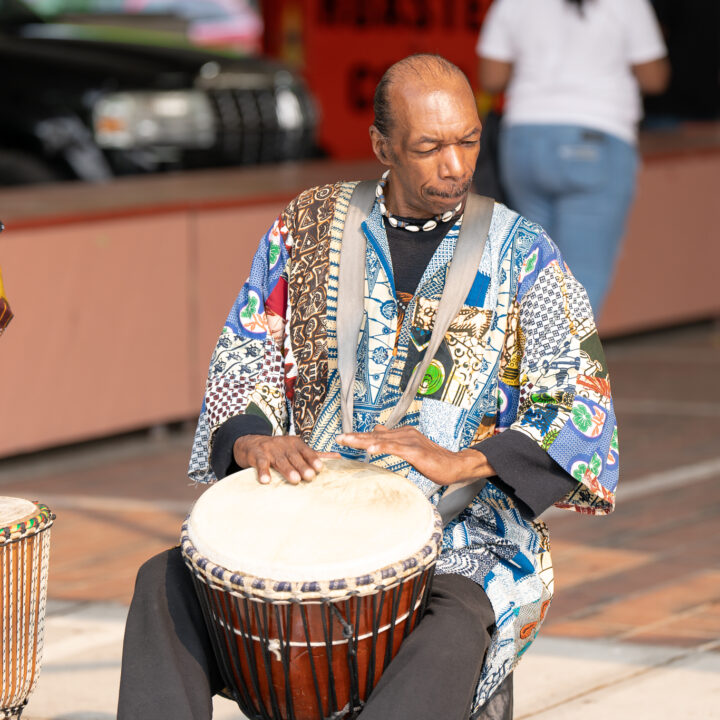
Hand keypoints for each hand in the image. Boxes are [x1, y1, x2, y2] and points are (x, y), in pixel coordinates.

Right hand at [233, 435, 339, 484]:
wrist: (251, 444)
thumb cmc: (279, 450)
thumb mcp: (295, 449)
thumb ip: (314, 455)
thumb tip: (338, 457)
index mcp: (295, 443)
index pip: (306, 450)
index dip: (312, 459)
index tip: (320, 468)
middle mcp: (283, 444)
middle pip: (294, 456)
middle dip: (302, 466)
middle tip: (310, 477)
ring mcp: (270, 449)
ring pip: (280, 460)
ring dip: (287, 470)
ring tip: (294, 480)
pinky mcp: (257, 454)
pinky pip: (261, 463)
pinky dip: (263, 471)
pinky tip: (266, 481)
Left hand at [337, 425, 494, 485]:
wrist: (454, 465)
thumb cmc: (433, 460)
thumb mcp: (410, 449)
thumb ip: (394, 442)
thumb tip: (377, 433)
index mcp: (402, 434)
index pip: (376, 435)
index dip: (359, 437)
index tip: (342, 438)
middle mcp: (404, 434)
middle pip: (374, 435)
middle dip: (355, 437)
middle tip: (338, 438)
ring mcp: (410, 441)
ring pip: (381, 439)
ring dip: (363, 440)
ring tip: (347, 441)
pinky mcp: (415, 451)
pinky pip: (395, 448)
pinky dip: (382, 446)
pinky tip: (371, 448)